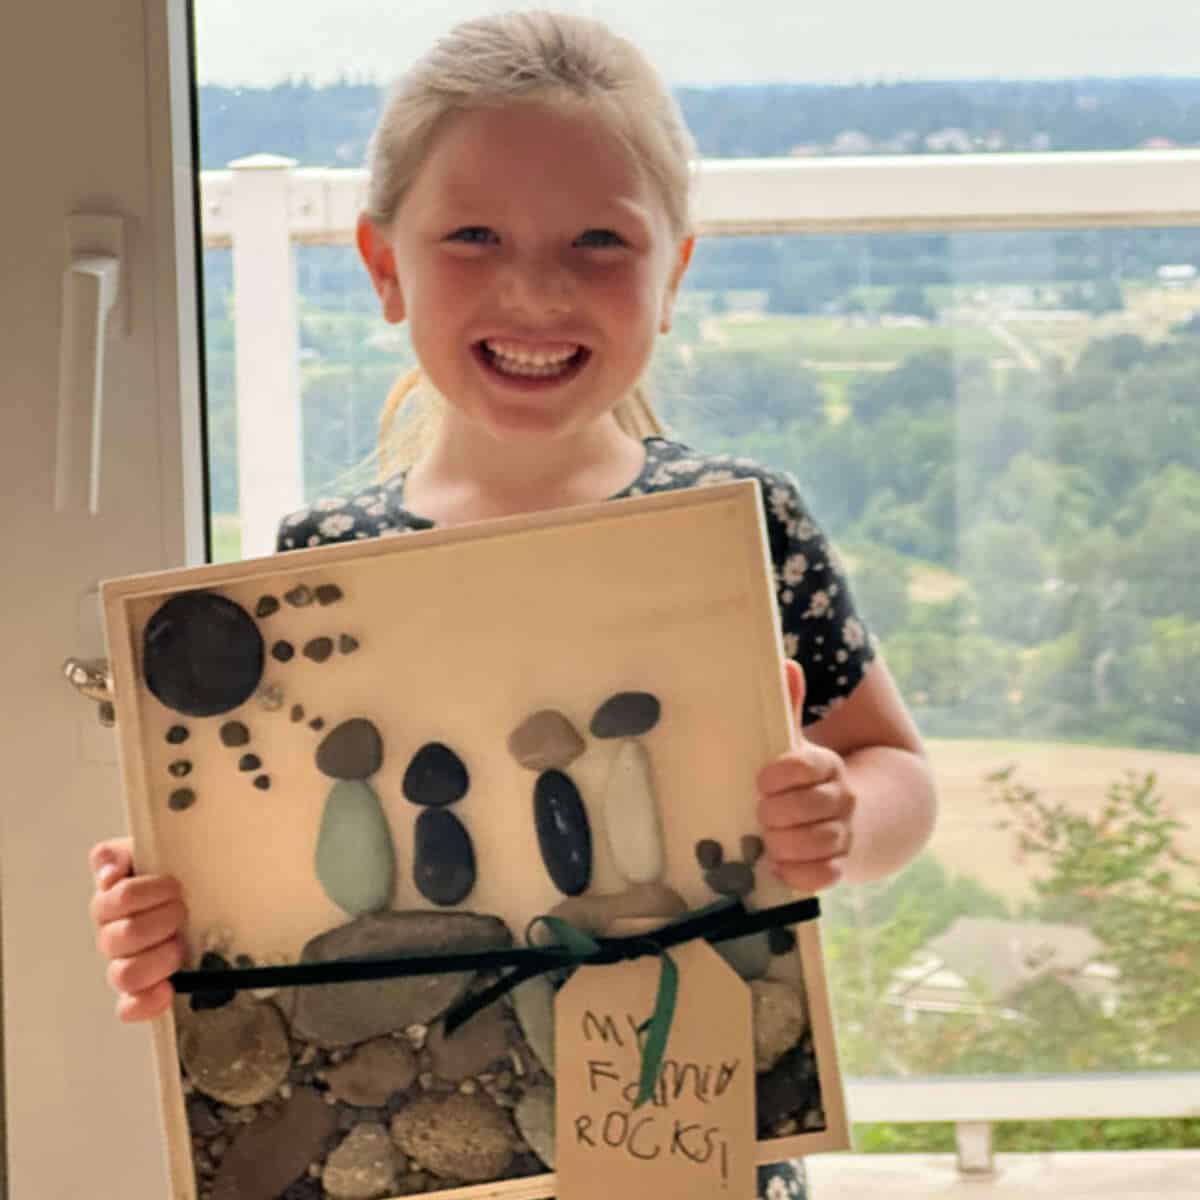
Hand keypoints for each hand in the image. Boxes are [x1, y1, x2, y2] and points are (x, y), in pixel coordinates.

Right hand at [88, 837, 187, 1021]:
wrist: (203, 896)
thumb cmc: (177, 874)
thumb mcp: (154, 850)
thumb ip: (123, 853)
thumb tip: (108, 872)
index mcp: (114, 900)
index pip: (117, 898)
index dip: (148, 891)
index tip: (175, 884)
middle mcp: (114, 934)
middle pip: (122, 936)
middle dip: (162, 921)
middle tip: (184, 910)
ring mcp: (126, 964)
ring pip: (123, 974)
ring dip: (158, 959)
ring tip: (182, 944)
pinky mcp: (141, 992)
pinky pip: (130, 1007)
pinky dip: (146, 1003)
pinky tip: (167, 990)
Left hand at [755, 661, 855, 892]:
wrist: (853, 816)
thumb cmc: (804, 777)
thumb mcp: (795, 742)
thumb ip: (788, 706)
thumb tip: (786, 663)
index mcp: (827, 765)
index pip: (804, 767)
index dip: (777, 776)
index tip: (760, 781)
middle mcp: (842, 799)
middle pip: (808, 807)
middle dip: (774, 813)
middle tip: (759, 812)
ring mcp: (845, 834)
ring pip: (816, 843)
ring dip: (783, 844)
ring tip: (767, 839)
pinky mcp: (841, 866)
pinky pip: (823, 876)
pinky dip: (797, 874)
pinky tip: (779, 865)